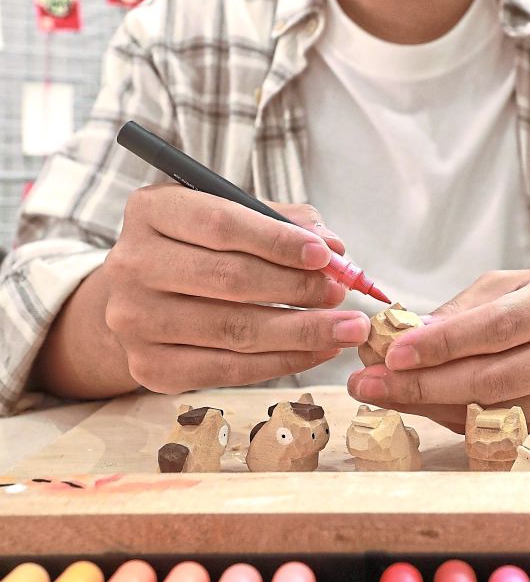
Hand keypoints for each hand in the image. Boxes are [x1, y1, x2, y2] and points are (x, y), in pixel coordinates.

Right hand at [101, 184, 370, 392]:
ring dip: (300, 331)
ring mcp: (135, 319)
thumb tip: (334, 248)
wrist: (141, 301)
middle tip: (341, 293)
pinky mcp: (148, 367)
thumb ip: (282, 222)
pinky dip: (281, 362)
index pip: (221, 223)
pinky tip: (316, 351)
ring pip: (233, 330)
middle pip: (229, 279)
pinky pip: (227, 370)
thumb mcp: (231, 217)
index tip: (325, 255)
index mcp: (151, 210)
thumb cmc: (197, 250)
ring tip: (345, 328)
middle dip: (297, 288)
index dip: (278, 241)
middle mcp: (132, 263)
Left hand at [347, 269, 529, 436]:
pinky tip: (424, 405)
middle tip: (369, 383)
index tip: (392, 352)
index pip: (496, 327)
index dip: (441, 343)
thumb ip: (465, 309)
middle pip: (492, 378)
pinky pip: (501, 431)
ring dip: (430, 406)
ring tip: (384, 393)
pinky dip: (456, 420)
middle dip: (422, 384)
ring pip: (492, 412)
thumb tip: (407, 335)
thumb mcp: (515, 285)